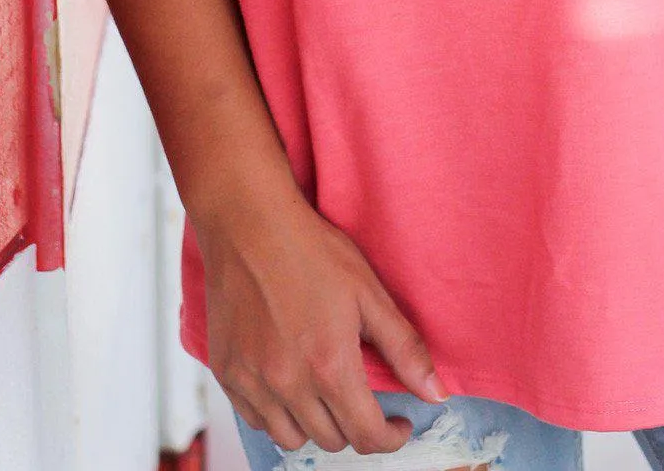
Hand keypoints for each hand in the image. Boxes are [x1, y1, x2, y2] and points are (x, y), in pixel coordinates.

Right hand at [194, 183, 448, 452]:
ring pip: (292, 438)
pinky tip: (291, 385)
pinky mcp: (226, 373)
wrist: (248, 224)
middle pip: (332, 440)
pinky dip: (278, 414)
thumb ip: (404, 349)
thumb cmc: (311, 250)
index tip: (398, 424)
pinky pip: (257, 420)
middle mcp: (289, 384)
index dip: (390, 437)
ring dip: (316, 425)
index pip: (366, 436)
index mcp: (330, 366)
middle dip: (356, 425)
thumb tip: (437, 394)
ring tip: (326, 393)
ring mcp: (253, 382)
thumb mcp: (368, 292)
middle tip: (363, 397)